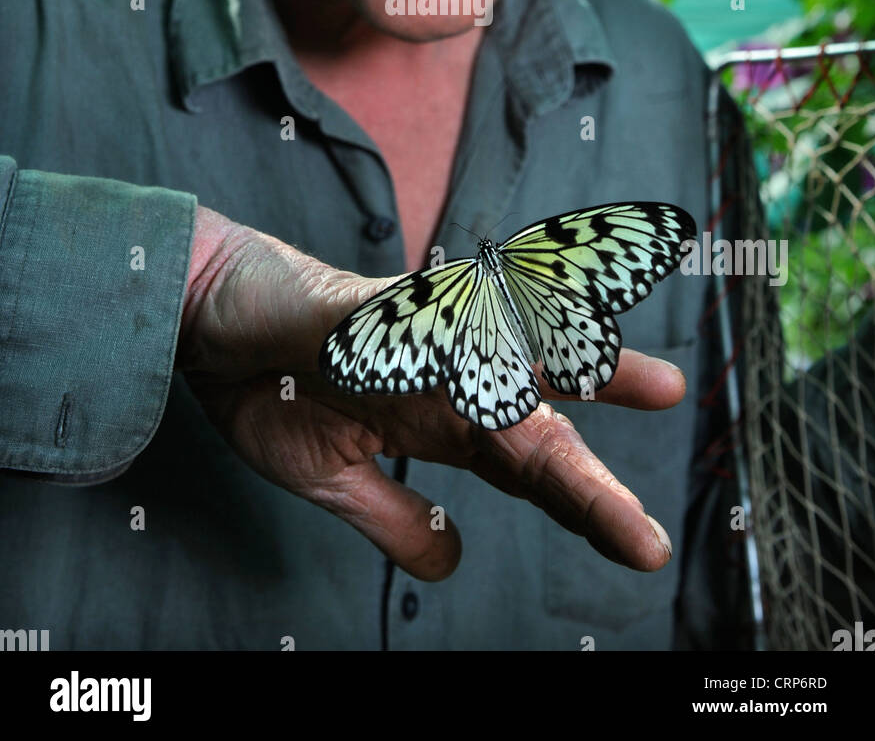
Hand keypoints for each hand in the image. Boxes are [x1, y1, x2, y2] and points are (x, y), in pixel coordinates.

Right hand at [176, 206, 682, 581]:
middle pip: (531, 413)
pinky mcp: (364, 311)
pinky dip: (450, 334)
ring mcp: (410, 340)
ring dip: (557, 357)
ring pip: (497, 349)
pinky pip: (416, 323)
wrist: (209, 321)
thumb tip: (454, 564)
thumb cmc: (273, 387)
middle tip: (664, 439)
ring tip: (625, 371)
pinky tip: (487, 345)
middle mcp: (444, 378)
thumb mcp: (335, 482)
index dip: (587, 501)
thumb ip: (397, 520)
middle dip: (594, 440)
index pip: (530, 464)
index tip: (642, 544)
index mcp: (443, 422)